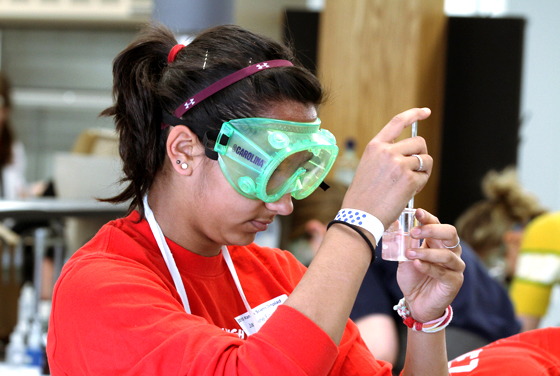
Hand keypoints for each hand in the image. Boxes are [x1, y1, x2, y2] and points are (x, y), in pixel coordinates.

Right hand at [341, 108, 432, 228]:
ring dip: (423, 170)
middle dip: (421, 155)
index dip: (414, 114)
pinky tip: (409, 191)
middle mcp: (387, 152)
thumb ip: (386, 156)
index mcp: (375, 146)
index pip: (398, 122)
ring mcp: (399, 165)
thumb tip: (410, 153)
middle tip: (414, 169)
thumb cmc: (363, 196)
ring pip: (425, 159)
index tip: (425, 111)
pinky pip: (425, 175)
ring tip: (410, 182)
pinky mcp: (409, 180)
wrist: (360, 216)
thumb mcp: (368, 167)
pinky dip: (421, 183)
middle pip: (418, 143)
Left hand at [396, 209, 464, 322]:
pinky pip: (444, 272)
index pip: (437, 224)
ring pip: (447, 254)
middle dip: (432, 230)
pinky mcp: (455, 282)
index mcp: (438, 242)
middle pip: (450, 234)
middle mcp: (450, 251)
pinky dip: (429, 267)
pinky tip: (417, 265)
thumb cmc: (413, 277)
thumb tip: (395, 223)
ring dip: (426, 252)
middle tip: (414, 232)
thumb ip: (404, 242)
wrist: (416, 302)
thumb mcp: (405, 257)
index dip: (428, 218)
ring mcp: (455, 267)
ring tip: (409, 254)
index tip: (417, 212)